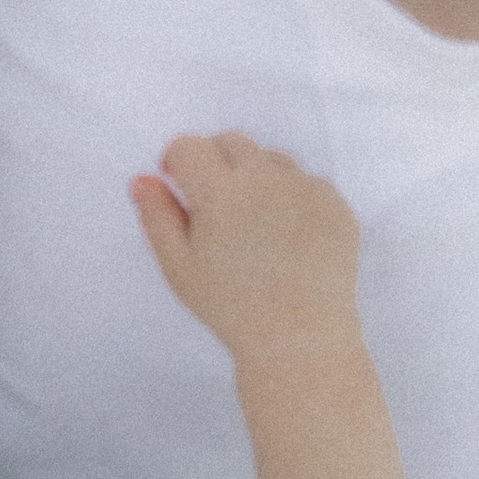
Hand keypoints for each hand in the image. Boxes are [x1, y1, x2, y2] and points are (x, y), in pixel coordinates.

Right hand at [131, 133, 361, 359]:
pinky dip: (292, 198)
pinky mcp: (335, 203)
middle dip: (214, 161)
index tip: (178, 183)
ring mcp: (306, 188)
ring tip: (253, 225)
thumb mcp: (180, 267)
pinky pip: (306, 182)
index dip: (177, 162)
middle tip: (214, 206)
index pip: (189, 146)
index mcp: (220, 191)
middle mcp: (265, 178)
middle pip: (231, 142)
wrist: (299, 336)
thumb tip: (143, 179)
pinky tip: (286, 238)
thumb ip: (158, 217)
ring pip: (270, 159)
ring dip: (255, 176)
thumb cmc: (231, 307)